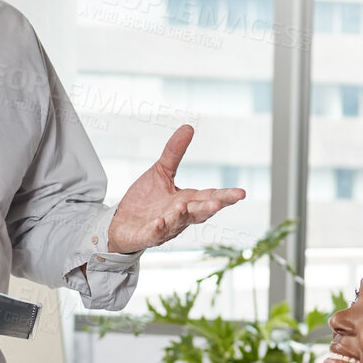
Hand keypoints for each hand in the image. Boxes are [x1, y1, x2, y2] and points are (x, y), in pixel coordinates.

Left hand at [106, 125, 246, 254]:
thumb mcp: (160, 172)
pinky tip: (160, 222)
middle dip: (209, 208)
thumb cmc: (146, 200)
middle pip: (199, 213)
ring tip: (183, 206)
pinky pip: (154, 234)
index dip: (226, 196)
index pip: (210, 197)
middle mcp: (180, 216)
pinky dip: (158, 229)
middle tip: (219, 203)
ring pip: (177, 223)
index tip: (241, 193)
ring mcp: (165, 228)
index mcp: (188, 201)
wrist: (121, 222)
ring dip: (182, 216)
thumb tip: (188, 126)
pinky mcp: (146, 236)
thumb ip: (174, 153)